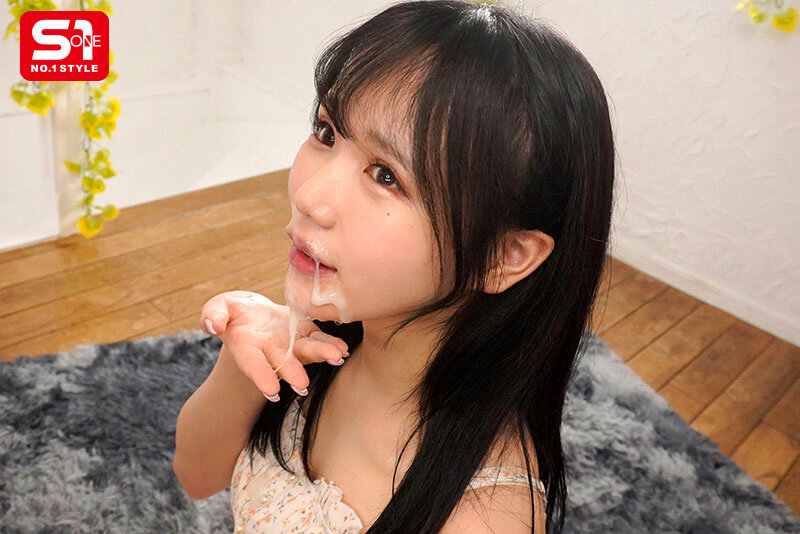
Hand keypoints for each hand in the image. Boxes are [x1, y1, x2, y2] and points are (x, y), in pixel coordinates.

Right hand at [199, 291, 349, 400]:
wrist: (251, 314)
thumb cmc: (231, 313)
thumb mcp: (218, 309)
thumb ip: (214, 315)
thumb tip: (211, 325)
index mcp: (246, 347)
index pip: (252, 363)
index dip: (261, 376)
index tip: (272, 391)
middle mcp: (270, 351)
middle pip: (282, 363)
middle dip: (293, 373)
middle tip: (304, 385)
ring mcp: (289, 343)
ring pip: (305, 351)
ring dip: (321, 355)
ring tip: (338, 358)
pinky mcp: (304, 332)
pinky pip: (318, 337)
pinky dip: (330, 343)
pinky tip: (343, 349)